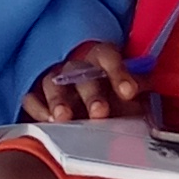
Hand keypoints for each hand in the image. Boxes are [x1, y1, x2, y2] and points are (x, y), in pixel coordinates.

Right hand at [21, 40, 142, 123]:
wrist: (87, 98)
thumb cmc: (110, 92)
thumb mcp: (128, 88)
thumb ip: (138, 89)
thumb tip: (147, 95)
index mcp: (100, 58)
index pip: (108, 57)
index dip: (118, 72)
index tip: (129, 91)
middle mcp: (76, 66)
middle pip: (80, 72)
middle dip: (91, 93)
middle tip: (100, 112)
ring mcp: (54, 79)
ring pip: (53, 83)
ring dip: (60, 100)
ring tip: (65, 118)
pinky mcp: (36, 94)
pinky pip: (31, 98)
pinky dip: (38, 109)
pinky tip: (48, 121)